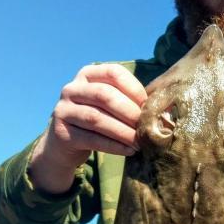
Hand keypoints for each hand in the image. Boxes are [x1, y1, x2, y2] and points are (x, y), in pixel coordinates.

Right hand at [29, 64, 146, 193]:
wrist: (65, 145)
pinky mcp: (61, 132)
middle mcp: (72, 88)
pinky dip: (113, 146)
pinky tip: (128, 150)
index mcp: (87, 75)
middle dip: (129, 112)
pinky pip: (91, 139)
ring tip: (139, 142)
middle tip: (145, 127)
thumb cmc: (97, 121)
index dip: (134, 88)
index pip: (113, 73)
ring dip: (123, 131)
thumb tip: (162, 110)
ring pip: (96, 118)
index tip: (148, 106)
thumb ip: (128, 102)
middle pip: (104, 95)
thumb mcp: (109, 106)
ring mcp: (63, 109)